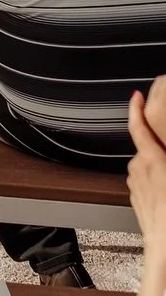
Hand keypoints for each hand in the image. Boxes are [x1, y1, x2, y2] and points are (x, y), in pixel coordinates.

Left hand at [128, 85, 165, 256]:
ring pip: (147, 166)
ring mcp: (135, 186)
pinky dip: (157, 181)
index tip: (137, 96)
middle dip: (160, 148)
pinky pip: (146, 182)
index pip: (138, 127)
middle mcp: (138, 170)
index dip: (136, 108)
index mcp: (151, 160)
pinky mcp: (137, 200)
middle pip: (147, 148)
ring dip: (160, 167)